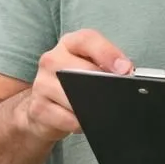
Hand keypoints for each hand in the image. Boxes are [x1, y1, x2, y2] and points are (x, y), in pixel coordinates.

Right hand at [20, 29, 131, 143]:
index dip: (108, 53)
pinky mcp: (38, 108)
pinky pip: (69, 119)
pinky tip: (83, 120)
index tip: (125, 69)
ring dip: (93, 107)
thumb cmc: (74, 85)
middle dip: (105, 84)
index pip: (87, 40)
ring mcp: (42, 83)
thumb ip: (107, 66)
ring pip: (75, 97)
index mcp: (69, 44)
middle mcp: (52, 59)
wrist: (44, 110)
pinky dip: (81, 123)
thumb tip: (126, 74)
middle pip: (83, 70)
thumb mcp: (90, 67)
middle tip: (118, 94)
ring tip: (98, 109)